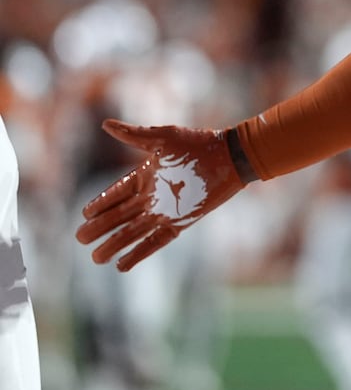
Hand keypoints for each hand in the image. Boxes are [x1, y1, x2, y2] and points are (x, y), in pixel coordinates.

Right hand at [76, 120, 245, 270]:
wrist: (230, 158)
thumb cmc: (199, 144)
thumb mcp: (164, 138)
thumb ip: (135, 135)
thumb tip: (105, 124)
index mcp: (146, 175)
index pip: (116, 193)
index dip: (100, 204)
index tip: (84, 215)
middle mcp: (152, 196)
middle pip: (120, 215)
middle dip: (100, 227)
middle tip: (81, 239)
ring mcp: (166, 210)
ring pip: (134, 232)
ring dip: (115, 244)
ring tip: (96, 258)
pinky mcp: (180, 221)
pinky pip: (156, 241)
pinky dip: (140, 253)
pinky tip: (123, 265)